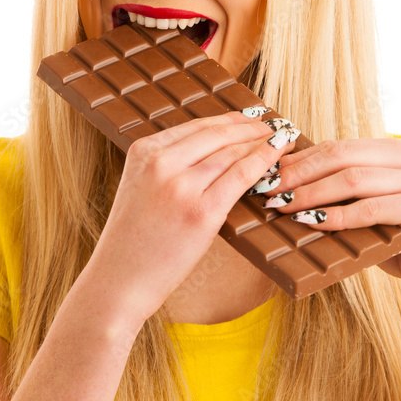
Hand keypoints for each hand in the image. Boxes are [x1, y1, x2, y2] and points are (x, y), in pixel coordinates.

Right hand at [91, 109, 298, 325]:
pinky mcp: (201, 212)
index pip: (196, 126)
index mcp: (143, 152)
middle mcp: (160, 163)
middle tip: (273, 128)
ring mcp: (181, 187)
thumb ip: (167, 166)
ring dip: (262, 144)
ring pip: (233, 153)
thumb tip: (214, 151)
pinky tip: (279, 158)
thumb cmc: (133, 241)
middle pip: (217, 134)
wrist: (119, 280)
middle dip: (251, 128)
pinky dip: (264, 163)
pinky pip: (242, 177)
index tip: (250, 120)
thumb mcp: (140, 187)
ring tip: (281, 142)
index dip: (230, 120)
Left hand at [261, 137, 400, 310]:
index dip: (300, 159)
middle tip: (268, 189)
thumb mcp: (370, 210)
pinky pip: (370, 208)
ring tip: (281, 206)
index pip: (339, 146)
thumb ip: (343, 193)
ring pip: (352, 179)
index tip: (268, 174)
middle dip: (299, 173)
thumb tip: (287, 185)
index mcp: (400, 149)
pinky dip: (337, 216)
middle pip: (342, 156)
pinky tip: (310, 223)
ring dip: (310, 194)